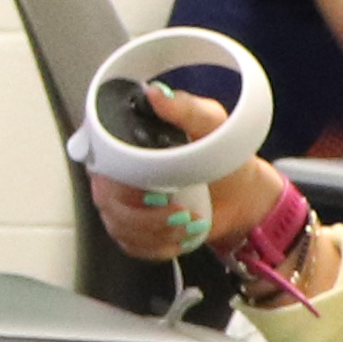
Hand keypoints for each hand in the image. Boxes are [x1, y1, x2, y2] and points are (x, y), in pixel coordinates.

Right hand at [82, 87, 282, 263]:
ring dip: (155, 232)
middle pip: (108, 199)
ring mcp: (122, 202)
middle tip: (181, 211)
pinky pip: (129, 244)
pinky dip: (156, 247)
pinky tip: (178, 238)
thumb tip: (156, 94)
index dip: (122, 183)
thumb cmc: (225, 158)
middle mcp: (117, 172)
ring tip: (187, 224)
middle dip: (146, 215)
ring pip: (119, 225)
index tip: (155, 192)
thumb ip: (186, 108)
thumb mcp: (212, 124)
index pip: (101, 162)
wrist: (241, 196)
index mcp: (127, 143)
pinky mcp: (133, 229)